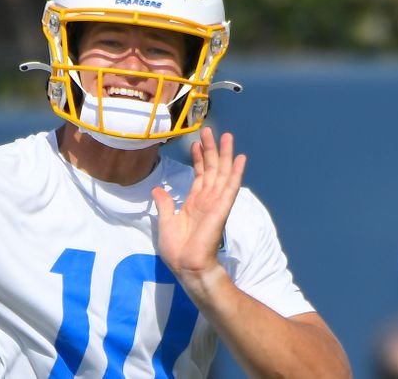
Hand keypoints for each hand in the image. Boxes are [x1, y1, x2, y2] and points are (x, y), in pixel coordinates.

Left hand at [153, 127, 245, 286]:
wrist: (187, 266)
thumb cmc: (177, 249)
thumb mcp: (166, 221)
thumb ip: (165, 204)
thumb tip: (157, 189)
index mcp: (195, 202)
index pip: (199, 175)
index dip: (198, 159)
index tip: (195, 143)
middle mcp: (207, 199)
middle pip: (211, 169)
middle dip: (210, 149)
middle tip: (209, 130)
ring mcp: (216, 202)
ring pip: (222, 172)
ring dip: (224, 154)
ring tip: (227, 135)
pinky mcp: (222, 208)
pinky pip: (230, 187)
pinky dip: (236, 172)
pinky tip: (240, 157)